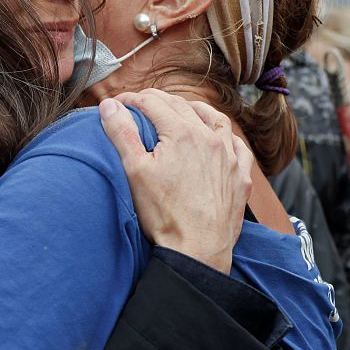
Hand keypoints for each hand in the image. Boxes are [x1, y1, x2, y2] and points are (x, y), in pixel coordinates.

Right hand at [99, 89, 253, 271]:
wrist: (198, 250)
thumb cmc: (165, 215)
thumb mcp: (134, 171)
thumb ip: (122, 133)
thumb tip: (110, 105)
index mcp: (181, 133)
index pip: (152, 103)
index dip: (131, 100)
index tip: (118, 104)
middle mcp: (209, 138)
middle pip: (181, 106)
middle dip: (157, 101)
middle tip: (140, 105)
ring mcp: (228, 157)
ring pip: (215, 119)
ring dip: (195, 110)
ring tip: (182, 110)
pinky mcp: (239, 177)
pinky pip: (238, 146)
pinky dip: (226, 136)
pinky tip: (220, 139)